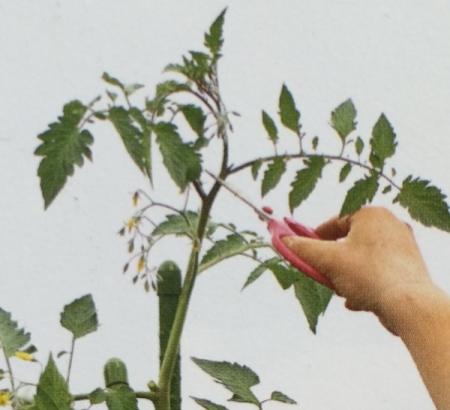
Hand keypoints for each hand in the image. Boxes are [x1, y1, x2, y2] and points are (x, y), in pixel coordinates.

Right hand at [282, 207, 431, 315]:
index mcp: (372, 215)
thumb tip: (283, 240)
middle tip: (323, 272)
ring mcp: (402, 248)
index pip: (336, 221)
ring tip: (340, 289)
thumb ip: (303, 249)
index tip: (305, 248)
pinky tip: (356, 300)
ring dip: (347, 275)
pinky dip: (364, 284)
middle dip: (333, 260)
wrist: (409, 305)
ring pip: (363, 259)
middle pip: (349, 241)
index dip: (316, 235)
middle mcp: (391, 226)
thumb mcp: (328, 260)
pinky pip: (378, 272)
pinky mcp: (408, 268)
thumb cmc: (370, 275)